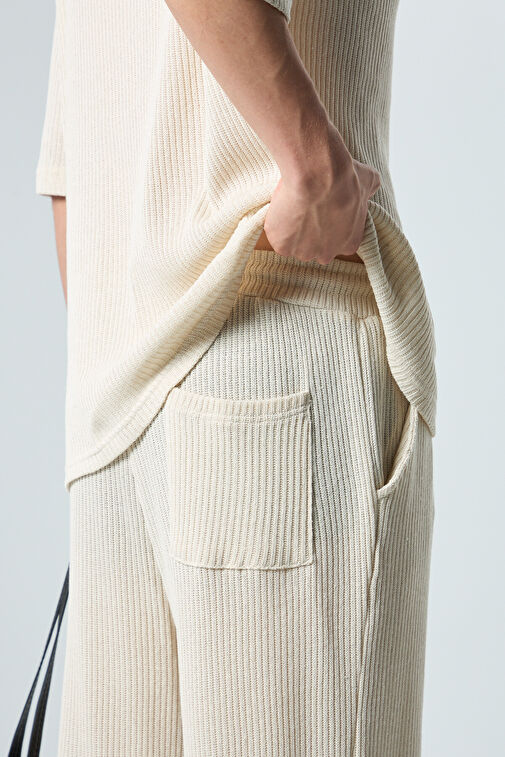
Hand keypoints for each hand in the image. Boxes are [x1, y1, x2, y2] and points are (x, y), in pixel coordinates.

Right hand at [258, 132, 379, 264]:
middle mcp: (327, 254)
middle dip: (310, 233)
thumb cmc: (345, 177)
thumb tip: (371, 183)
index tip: (323, 210)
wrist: (318, 175)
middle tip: (306, 208)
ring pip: (294, 244)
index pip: (338, 242)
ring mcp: (303, 253)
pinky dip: (276, 225)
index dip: (328, 226)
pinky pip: (277, 237)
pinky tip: (281, 208)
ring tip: (292, 206)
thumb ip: (369, 189)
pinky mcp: (282, 247)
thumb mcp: (367, 181)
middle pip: (314, 248)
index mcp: (349, 244)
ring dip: (292, 230)